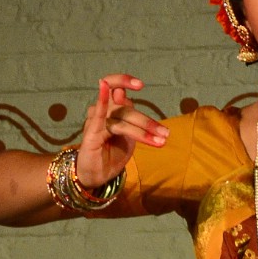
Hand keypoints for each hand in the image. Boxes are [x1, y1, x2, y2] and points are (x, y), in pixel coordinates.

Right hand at [77, 74, 168, 189]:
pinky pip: (98, 114)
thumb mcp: (128, 138)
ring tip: (158, 140)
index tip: (141, 84)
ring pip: (121, 116)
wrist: (97, 177)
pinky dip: (102, 99)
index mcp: (112, 110)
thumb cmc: (112, 155)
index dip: (126, 81)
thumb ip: (132, 121)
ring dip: (141, 129)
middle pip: (126, 108)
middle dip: (147, 123)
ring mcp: (97, 121)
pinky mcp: (92, 132)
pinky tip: (104, 86)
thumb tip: (128, 97)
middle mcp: (104, 112)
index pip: (118, 88)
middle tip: (165, 135)